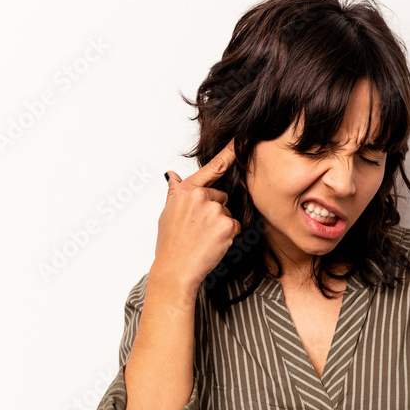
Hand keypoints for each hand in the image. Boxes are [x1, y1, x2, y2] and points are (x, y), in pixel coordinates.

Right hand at [154, 141, 240, 287]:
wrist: (175, 269)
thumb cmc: (170, 243)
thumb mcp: (167, 213)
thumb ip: (174, 192)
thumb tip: (171, 175)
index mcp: (186, 191)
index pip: (212, 168)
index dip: (229, 153)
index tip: (242, 140)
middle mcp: (200, 196)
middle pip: (221, 197)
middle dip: (215, 211)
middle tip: (199, 229)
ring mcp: (214, 210)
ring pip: (228, 213)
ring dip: (221, 225)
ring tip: (203, 237)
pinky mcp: (226, 224)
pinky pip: (235, 226)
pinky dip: (228, 236)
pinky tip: (212, 243)